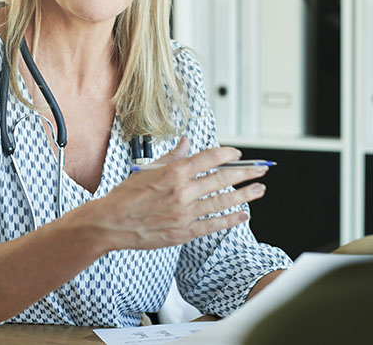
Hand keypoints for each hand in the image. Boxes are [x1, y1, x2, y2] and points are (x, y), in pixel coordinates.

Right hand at [81, 137, 267, 250]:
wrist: (112, 222)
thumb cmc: (126, 196)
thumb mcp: (148, 169)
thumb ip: (171, 155)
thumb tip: (186, 141)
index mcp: (173, 172)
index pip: (209, 158)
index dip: (228, 154)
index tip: (238, 154)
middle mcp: (182, 191)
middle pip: (222, 179)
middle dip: (245, 173)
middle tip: (261, 169)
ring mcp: (185, 213)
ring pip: (222, 201)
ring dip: (244, 195)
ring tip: (259, 190)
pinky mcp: (184, 232)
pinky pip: (213, 224)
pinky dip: (230, 219)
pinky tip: (243, 215)